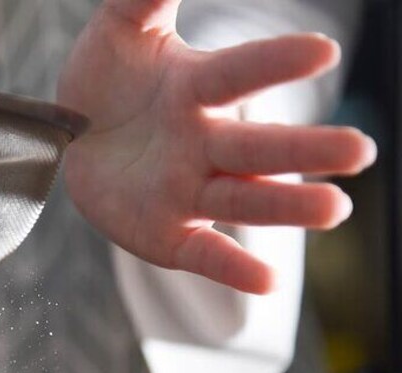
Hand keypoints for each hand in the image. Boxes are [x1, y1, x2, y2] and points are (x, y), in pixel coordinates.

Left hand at [58, 0, 375, 293]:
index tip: (322, 51)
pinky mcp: (168, 233)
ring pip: (242, 198)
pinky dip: (232, 267)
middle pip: (255, 147)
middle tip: (359, 151)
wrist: (72, 139)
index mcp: (195, 89)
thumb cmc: (104, 81)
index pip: (236, 75)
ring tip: (334, 209)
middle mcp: (202, 143)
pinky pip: (203, 252)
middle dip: (304, 149)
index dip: (274, 64)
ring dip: (285, 205)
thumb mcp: (119, 32)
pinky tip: (266, 281)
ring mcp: (188, 191)